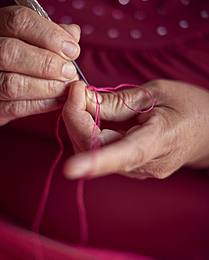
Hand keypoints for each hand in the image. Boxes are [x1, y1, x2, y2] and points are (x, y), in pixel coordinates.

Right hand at [0, 6, 79, 126]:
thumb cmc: (7, 54)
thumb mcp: (23, 35)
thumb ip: (48, 32)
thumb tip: (72, 34)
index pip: (17, 21)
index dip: (49, 35)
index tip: (72, 49)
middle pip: (9, 52)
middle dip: (47, 63)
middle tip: (69, 71)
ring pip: (10, 84)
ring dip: (45, 87)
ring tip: (65, 87)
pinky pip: (12, 108)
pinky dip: (40, 105)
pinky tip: (57, 100)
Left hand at [62, 80, 208, 178]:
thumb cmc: (189, 107)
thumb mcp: (155, 93)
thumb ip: (117, 101)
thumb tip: (83, 99)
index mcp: (159, 141)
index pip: (124, 156)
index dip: (94, 163)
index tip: (69, 169)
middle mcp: (146, 164)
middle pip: (97, 149)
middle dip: (76, 119)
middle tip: (77, 90)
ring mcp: (138, 169)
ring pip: (94, 151)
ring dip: (80, 124)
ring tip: (84, 97)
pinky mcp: (131, 166)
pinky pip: (101, 151)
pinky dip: (89, 130)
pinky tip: (92, 113)